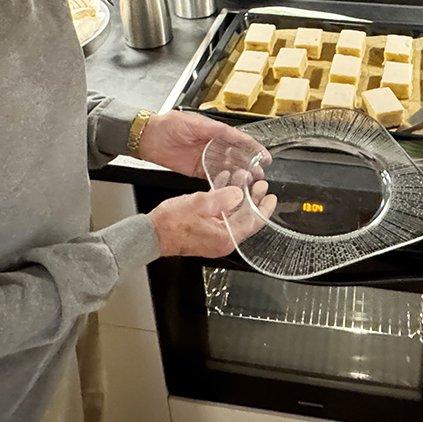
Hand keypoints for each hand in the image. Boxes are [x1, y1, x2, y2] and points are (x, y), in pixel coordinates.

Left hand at [137, 110, 269, 178]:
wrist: (148, 138)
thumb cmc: (168, 125)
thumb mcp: (193, 123)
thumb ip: (213, 129)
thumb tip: (232, 133)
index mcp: (214, 131)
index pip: (238, 140)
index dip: (253, 148)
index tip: (264, 156)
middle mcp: (212, 145)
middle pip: (236, 156)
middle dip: (249, 164)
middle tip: (259, 173)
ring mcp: (205, 158)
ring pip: (227, 167)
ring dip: (239, 174)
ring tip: (249, 182)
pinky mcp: (196, 170)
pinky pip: (213, 176)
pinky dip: (223, 181)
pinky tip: (231, 186)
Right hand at [148, 182, 276, 256]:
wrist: (151, 234)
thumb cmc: (171, 224)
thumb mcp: (201, 204)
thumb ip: (224, 198)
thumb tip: (238, 194)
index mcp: (225, 237)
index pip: (253, 223)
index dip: (264, 208)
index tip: (271, 197)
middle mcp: (222, 240)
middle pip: (244, 218)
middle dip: (252, 199)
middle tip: (258, 184)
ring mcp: (213, 238)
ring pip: (232, 215)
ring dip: (237, 197)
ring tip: (241, 181)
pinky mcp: (205, 233)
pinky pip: (220, 216)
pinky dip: (223, 201)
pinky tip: (222, 186)